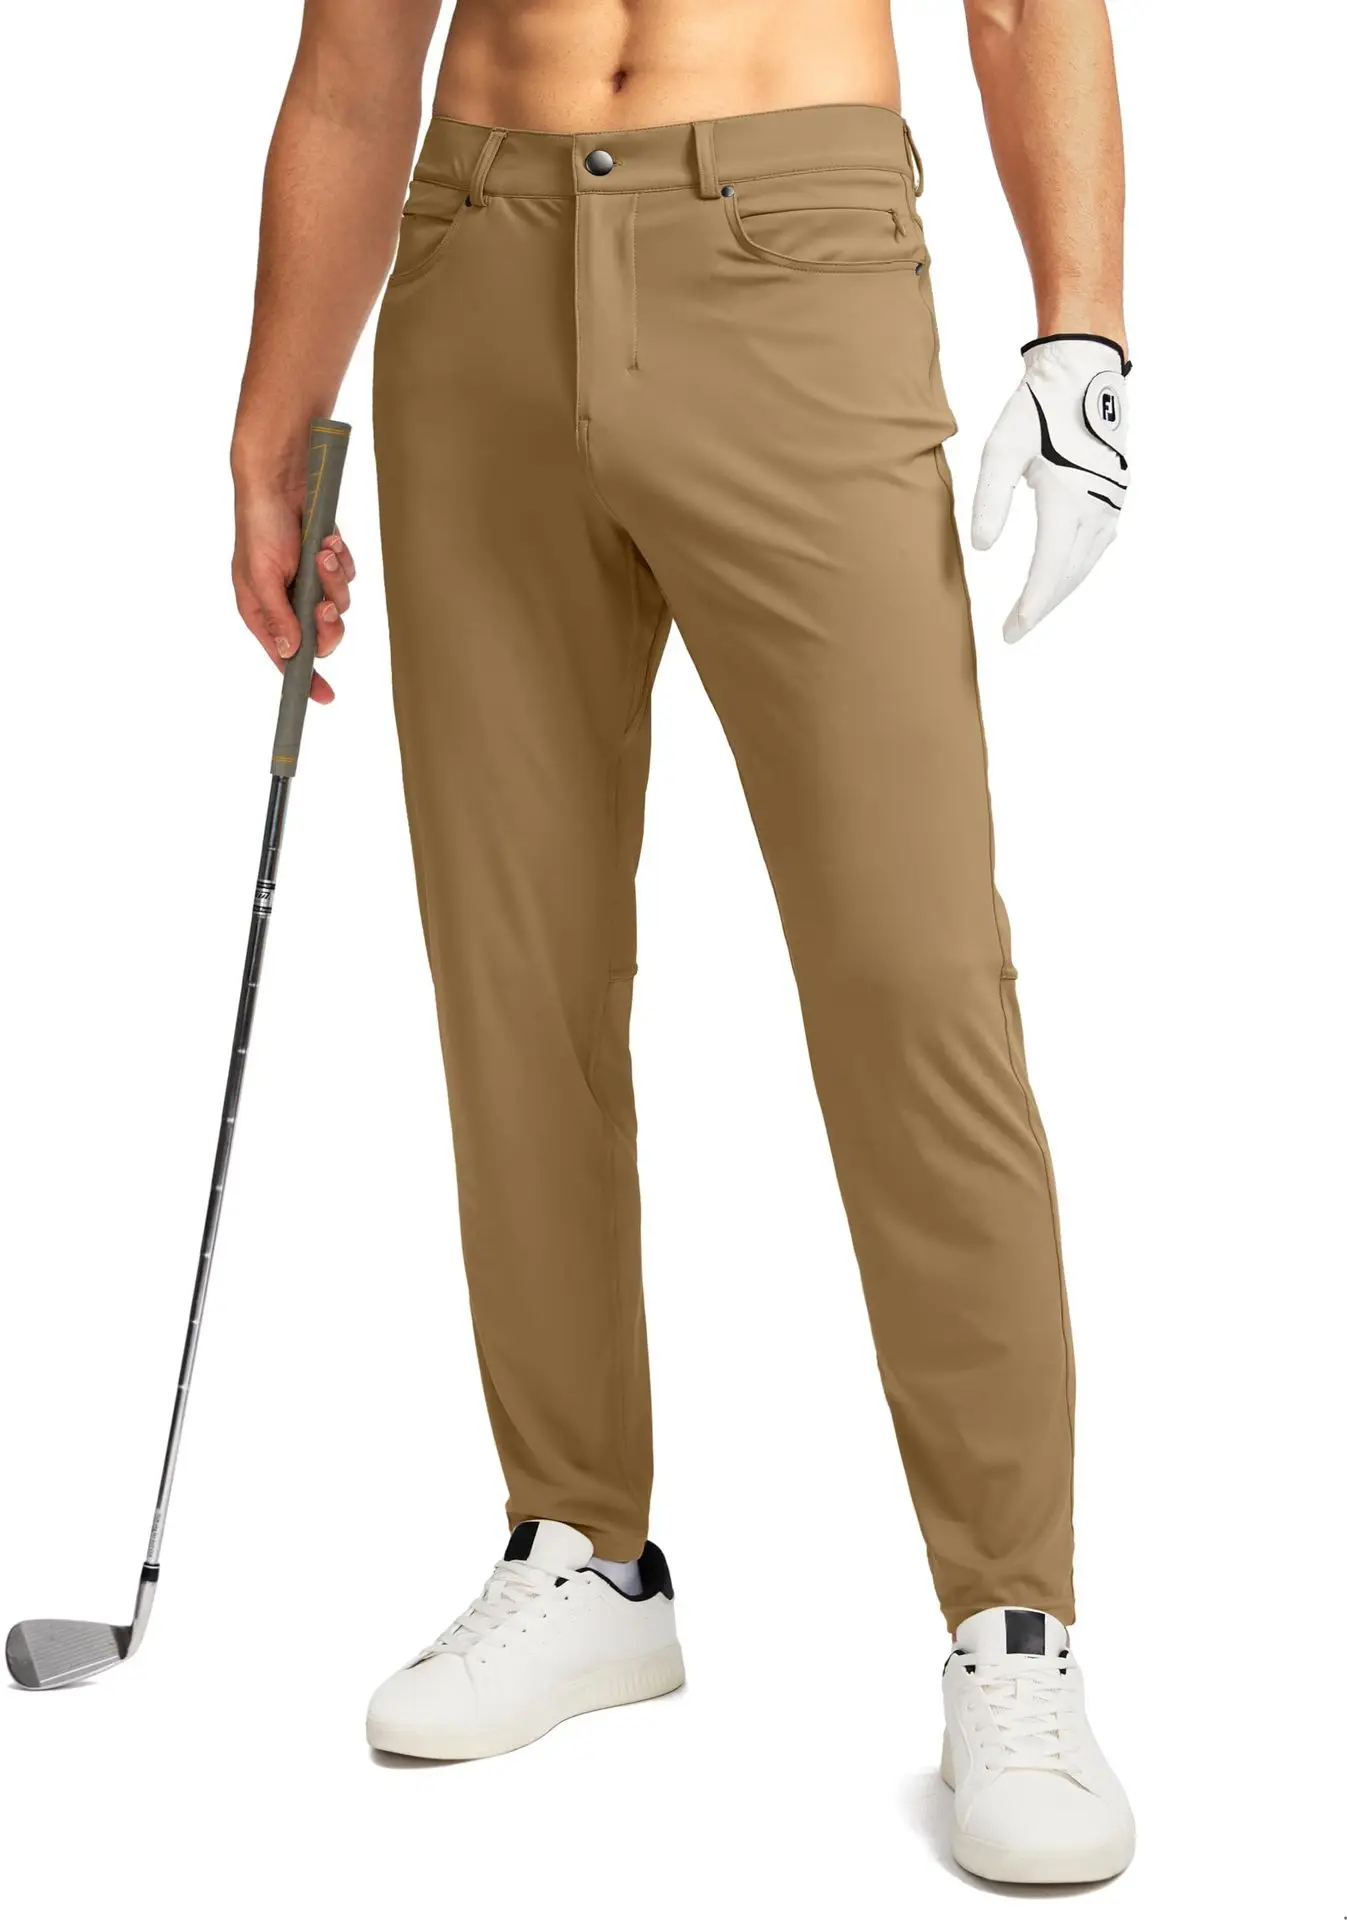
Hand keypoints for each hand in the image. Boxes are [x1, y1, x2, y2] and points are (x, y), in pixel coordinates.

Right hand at [232, 482, 355, 702]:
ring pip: (338, 604)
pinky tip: (329, 541)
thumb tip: (289, 653)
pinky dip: (342, 562)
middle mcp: (286, 602)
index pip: (285, 657)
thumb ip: (277, 616)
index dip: (304, 678)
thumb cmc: (259, 524)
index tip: (324, 696)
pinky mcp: (326, 563)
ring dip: (334, 580)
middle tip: (325, 607)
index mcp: (262, 611)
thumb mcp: (261, 575)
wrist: (280, 479)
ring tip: (323, 553)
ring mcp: (307, 583)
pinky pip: (346, 577)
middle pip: (321, 636)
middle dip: (328, 622)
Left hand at [971, 334, 1129, 643]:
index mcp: (1069, 497)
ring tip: (1031, 612)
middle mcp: (1098, 506)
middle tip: (1013, 633)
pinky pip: (1095, 547)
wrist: (1084, 371)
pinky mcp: (1115, 495)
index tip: (1012, 632)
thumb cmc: (1038, 407)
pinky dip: (1075, 569)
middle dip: (1041, 607)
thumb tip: (982, 548)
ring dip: (1059, 591)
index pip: (1049, 568)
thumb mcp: (1002, 447)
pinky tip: (1059, 578)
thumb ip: (990, 499)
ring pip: (1085, 564)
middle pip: (1069, 575)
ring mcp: (1112, 502)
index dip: (1031, 605)